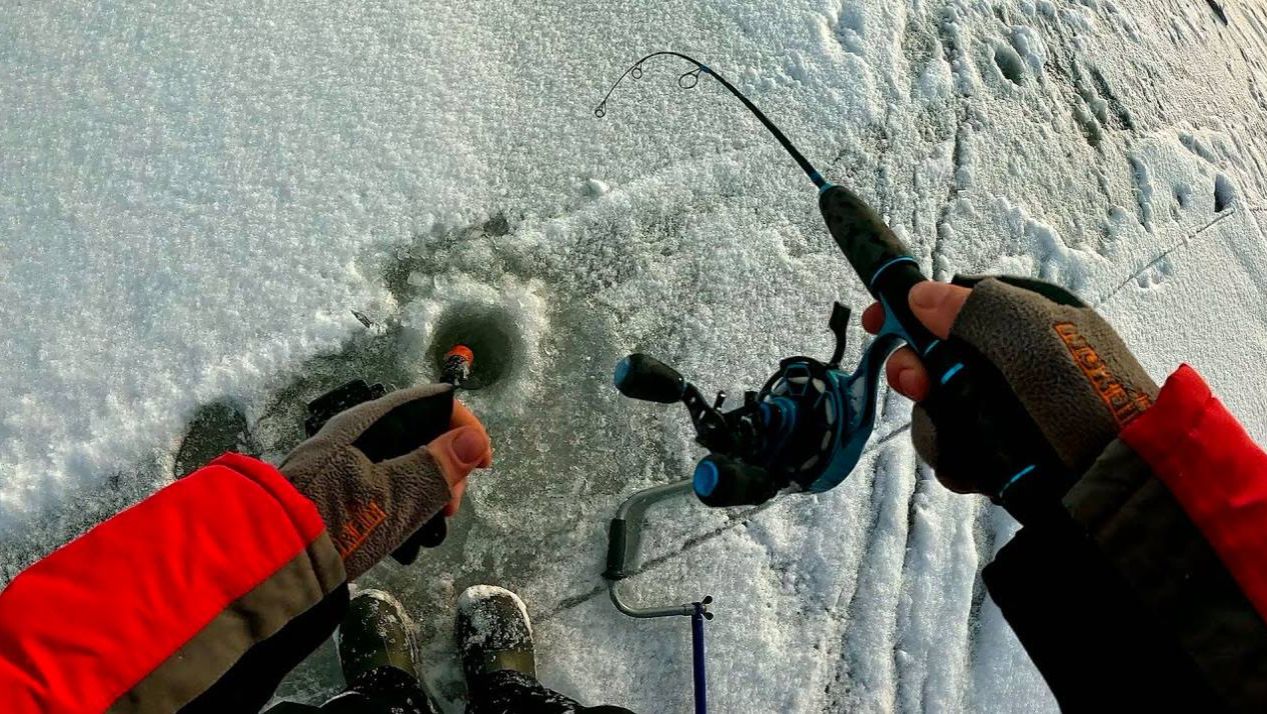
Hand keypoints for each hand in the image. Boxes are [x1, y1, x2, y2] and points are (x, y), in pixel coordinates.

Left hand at [280, 384, 491, 578]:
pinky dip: (404, 497)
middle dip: (448, 464)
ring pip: (404, 459)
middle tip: (451, 507)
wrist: (271, 556)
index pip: (434, 403)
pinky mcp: (337, 484)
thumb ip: (439, 466)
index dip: (466, 429)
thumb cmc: (339, 522)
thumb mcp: (399, 497)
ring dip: (428, 485)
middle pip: (421, 431)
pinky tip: (407, 527)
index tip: (484, 466)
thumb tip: (475, 440)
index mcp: (372, 420)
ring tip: (431, 523)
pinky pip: (384, 479)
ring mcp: (346, 457)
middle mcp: (358, 431)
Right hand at [862, 276, 1156, 501]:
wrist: (1117, 481)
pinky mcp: (998, 454)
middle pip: (931, 359)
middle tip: (918, 387)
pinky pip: (952, 449)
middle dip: (915, 373)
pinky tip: (979, 467)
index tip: (876, 323)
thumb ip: (971, 307)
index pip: (952, 305)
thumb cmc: (1083, 395)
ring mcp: (1002, 411)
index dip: (909, 311)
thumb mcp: (1029, 333)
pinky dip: (958, 459)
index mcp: (1023, 323)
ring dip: (939, 426)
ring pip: (935, 409)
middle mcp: (1008, 365)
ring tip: (966, 441)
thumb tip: (919, 295)